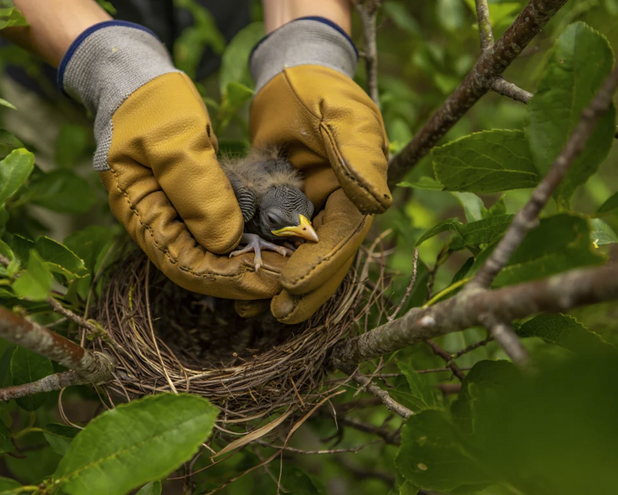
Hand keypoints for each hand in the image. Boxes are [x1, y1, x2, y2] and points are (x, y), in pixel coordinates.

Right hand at [59, 21, 284, 298]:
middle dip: (242, 275)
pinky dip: (246, 236)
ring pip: (211, 252)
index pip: (183, 263)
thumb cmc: (151, 105)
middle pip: (199, 266)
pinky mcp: (191, 200)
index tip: (268, 279)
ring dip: (247, 260)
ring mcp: (172, 213)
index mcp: (141, 214)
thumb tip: (226, 243)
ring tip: (287, 263)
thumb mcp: (176, 141)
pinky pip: (219, 229)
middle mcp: (156, 222)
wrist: (136, 77)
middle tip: (287, 276)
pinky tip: (275, 238)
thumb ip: (199, 192)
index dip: (226, 278)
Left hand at [249, 16, 390, 322]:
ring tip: (254, 311)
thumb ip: (359, 156)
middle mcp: (337, 209)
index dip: (320, 266)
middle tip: (277, 313)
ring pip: (299, 259)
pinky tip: (240, 283)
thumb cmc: (319, 89)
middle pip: (325, 260)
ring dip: (280, 287)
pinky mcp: (282, 211)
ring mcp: (310, 212)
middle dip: (304, 290)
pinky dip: (261, 265)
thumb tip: (376, 205)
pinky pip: (274, 245)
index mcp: (357, 193)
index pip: (343, 238)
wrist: (291, 75)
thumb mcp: (343, 115)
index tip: (291, 286)